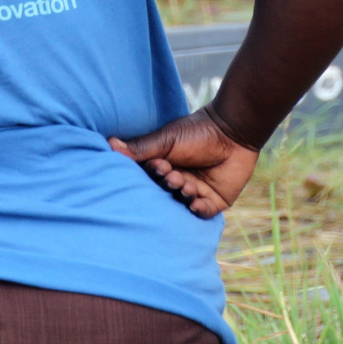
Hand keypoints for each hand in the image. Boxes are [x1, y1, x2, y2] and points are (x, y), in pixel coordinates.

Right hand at [109, 109, 258, 217]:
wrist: (233, 131)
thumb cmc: (198, 132)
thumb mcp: (166, 140)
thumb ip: (140, 148)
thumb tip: (109, 144)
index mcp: (164, 166)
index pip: (150, 178)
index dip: (153, 175)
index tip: (158, 165)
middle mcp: (178, 181)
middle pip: (165, 193)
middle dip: (168, 185)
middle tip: (173, 175)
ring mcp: (196, 192)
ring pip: (182, 202)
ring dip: (182, 195)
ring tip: (186, 183)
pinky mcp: (214, 201)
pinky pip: (202, 213)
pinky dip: (198, 209)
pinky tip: (196, 202)